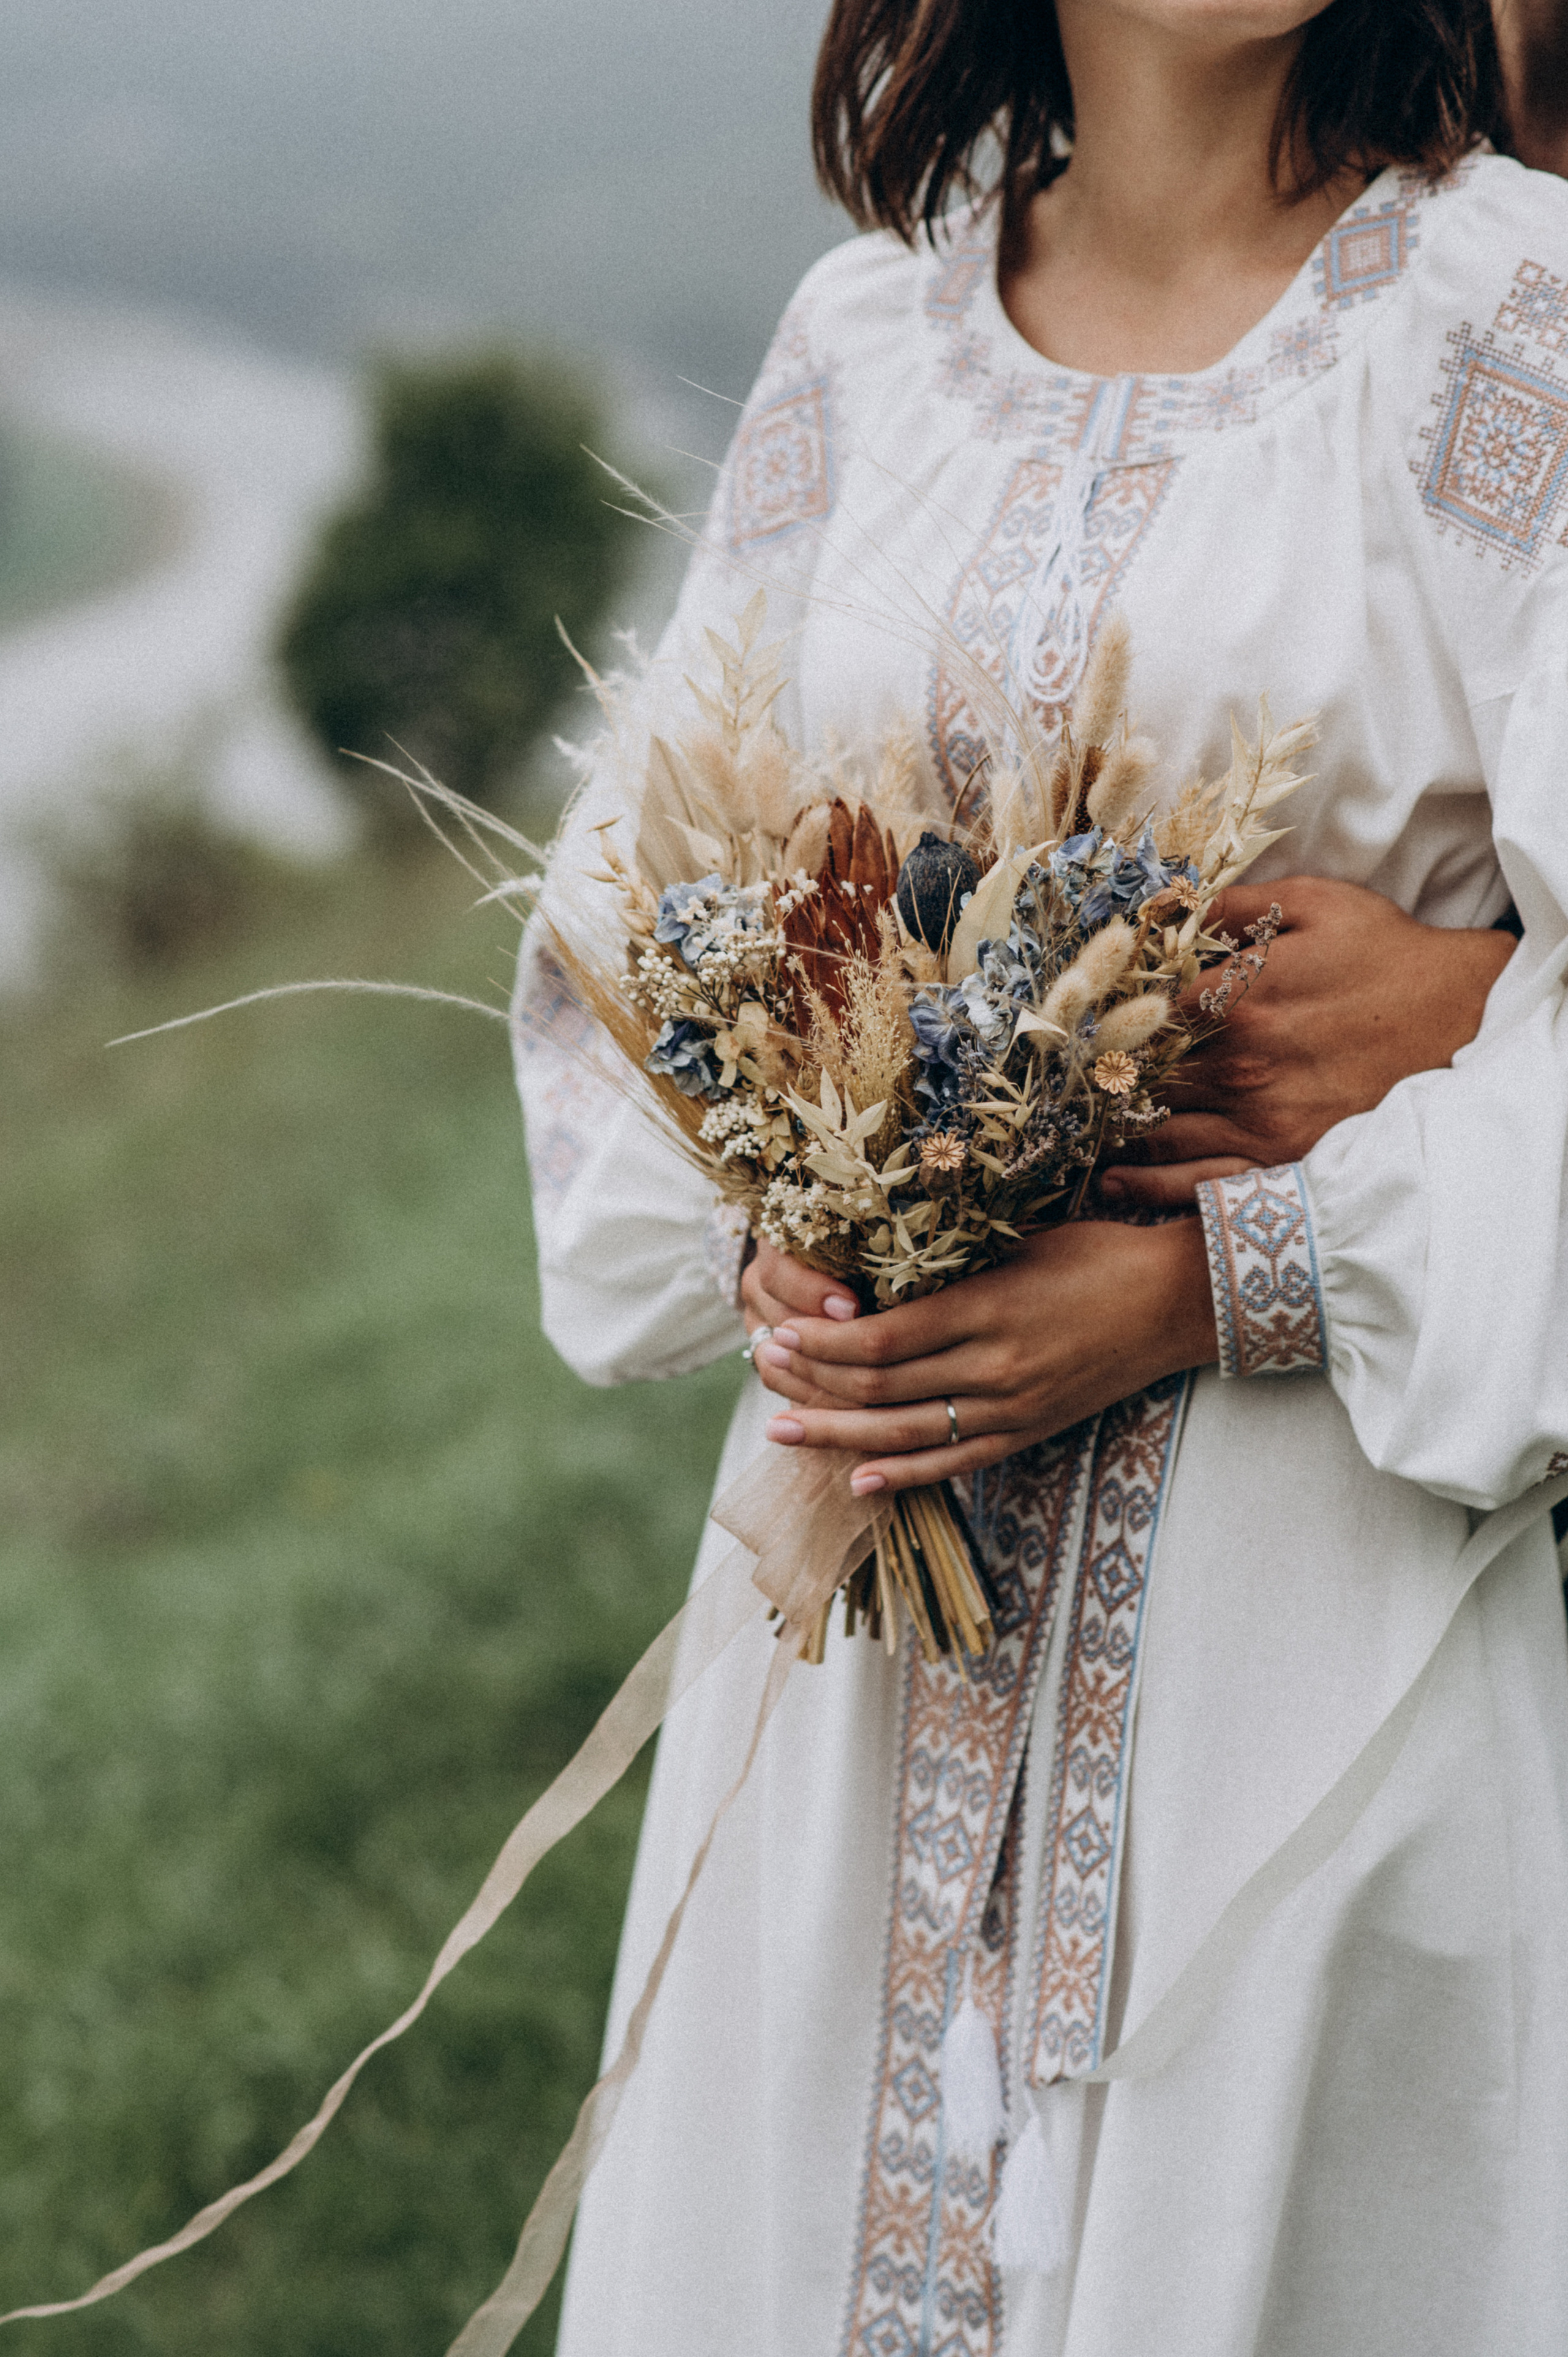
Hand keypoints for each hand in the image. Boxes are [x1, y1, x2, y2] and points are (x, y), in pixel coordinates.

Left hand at [752, 1219, 1216, 1493]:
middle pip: (882, 1389)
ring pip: (906, 1434)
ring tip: (780, 1430)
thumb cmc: (1101, 1252)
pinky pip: (954, 1463)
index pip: (884, 1340)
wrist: (1179, 1302)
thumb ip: (955, 1261)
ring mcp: (1013, 1409)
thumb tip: (876, 1264)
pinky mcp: (1028, 1433)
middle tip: (763, 1372)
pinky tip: (854, 1479)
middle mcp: (996, 1367)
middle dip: (814, 1383)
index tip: (780, 1329)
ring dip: (837, 1434)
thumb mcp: (1024, 1240)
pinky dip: (901, 1475)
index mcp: (990, 1308)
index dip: (825, 1342)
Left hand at [1099, 875, 1514, 1210]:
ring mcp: (1258, 1119)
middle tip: (1068, 1076)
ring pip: (1156, 1130)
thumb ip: (1234, 906)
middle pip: (1138, 1076)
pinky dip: (1146, 1184)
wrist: (1462, 1016)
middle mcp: (1239, 1064)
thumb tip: (1170, 906)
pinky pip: (1195, 1181)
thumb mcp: (1313, 903)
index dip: (1104, 1016)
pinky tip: (1112, 1178)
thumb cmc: (1386, 954)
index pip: (1137, 1013)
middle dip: (1103, 1074)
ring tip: (1081, 1124)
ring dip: (1115, 1127)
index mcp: (1237, 997)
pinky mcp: (1281, 1159)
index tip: (1081, 1020)